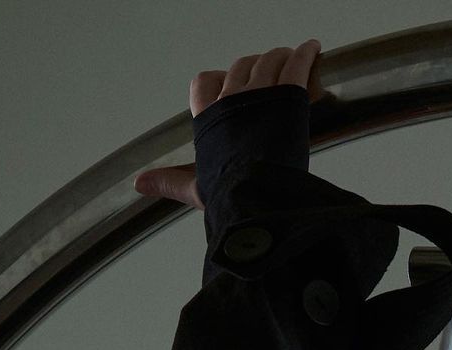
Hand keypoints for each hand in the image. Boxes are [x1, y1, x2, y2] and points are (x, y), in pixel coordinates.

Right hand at [132, 38, 323, 211]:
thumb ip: (170, 181)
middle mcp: (231, 100)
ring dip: (280, 57)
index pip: (203, 82)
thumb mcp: (196, 188)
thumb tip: (139, 184)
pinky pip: (296, 65)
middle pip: (241, 67)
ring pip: (268, 61)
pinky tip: (312, 48)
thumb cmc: (229, 197)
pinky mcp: (288, 97)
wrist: (258, 199)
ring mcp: (260, 95)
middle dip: (255, 67)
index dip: (217, 81)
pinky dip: (305, 54)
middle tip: (269, 72)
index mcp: (208, 118)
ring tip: (290, 58)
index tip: (229, 86)